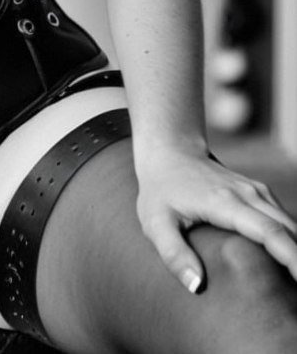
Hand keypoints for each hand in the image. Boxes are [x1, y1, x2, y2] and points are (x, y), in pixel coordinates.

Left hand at [135, 147, 296, 293]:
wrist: (170, 152)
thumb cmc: (160, 191)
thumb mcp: (155, 223)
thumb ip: (174, 254)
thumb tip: (196, 286)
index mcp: (225, 203)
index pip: (269, 231)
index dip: (292, 257)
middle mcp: (248, 194)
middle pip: (289, 229)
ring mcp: (256, 191)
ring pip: (291, 224)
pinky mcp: (259, 194)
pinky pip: (285, 220)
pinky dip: (294, 241)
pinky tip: (293, 265)